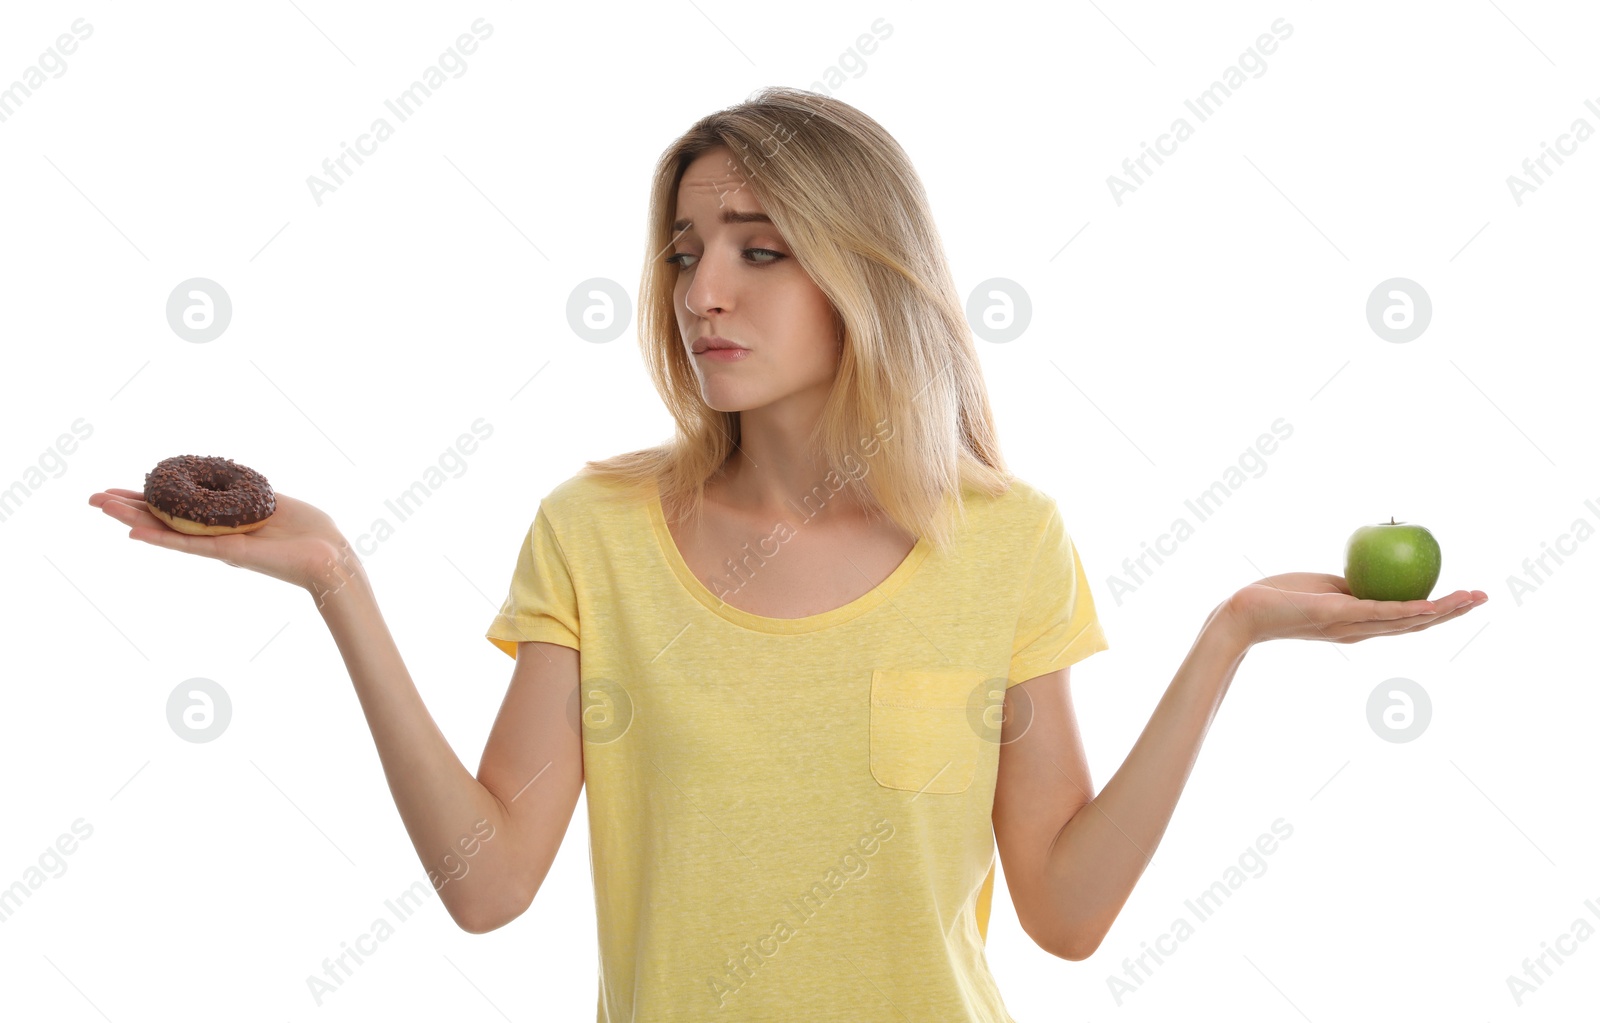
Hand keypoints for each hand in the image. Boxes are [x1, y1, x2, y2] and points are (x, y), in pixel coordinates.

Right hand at [88, 487, 359, 595]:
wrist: (329, 555)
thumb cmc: (310, 531)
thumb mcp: (272, 500)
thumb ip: (247, 492)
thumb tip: (231, 476)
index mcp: (222, 521)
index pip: (177, 507)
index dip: (148, 498)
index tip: (120, 489)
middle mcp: (214, 535)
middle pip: (162, 520)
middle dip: (127, 508)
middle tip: (92, 499)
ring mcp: (218, 546)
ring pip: (167, 532)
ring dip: (133, 520)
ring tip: (103, 508)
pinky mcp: (229, 554)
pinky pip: (190, 545)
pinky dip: (163, 539)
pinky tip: (136, 533)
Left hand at [1219, 572, 1486, 648]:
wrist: (1245, 612)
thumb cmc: (1278, 598)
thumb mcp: (1323, 589)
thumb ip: (1349, 587)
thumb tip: (1369, 574)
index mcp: (1358, 624)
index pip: (1406, 621)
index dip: (1437, 612)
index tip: (1463, 598)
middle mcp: (1360, 631)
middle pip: (1416, 625)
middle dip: (1452, 613)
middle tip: (1482, 598)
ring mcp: (1350, 626)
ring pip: (1405, 622)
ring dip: (1441, 612)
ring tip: (1470, 599)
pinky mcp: (1337, 616)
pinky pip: (1379, 613)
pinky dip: (1407, 611)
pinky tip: (1430, 605)